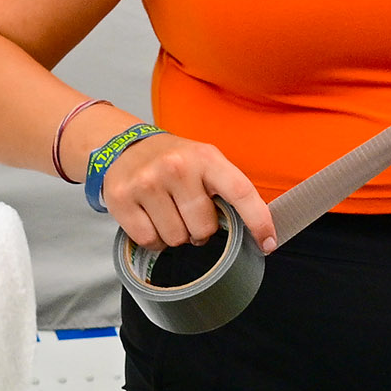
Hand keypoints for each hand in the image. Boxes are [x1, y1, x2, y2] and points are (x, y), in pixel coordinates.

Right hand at [99, 130, 279, 255]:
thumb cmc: (173, 161)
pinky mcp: (122, 200)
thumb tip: (256, 229)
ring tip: (168, 213)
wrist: (125, 147)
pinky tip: (151, 220)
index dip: (259, 221)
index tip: (268, 244)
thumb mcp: (205, 161)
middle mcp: (176, 167)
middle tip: (189, 213)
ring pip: (176, 239)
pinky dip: (154, 239)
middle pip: (204, 228)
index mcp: (205, 157)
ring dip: (176, 235)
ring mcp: (147, 183)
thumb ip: (226, 189)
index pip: (240, 192)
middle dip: (200, 230)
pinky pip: (149, 241)